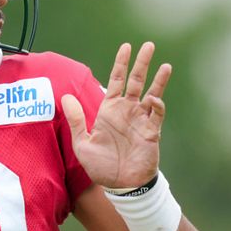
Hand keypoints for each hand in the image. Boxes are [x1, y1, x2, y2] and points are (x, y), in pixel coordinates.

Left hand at [61, 42, 171, 188]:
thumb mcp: (82, 143)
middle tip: (148, 45)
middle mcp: (127, 111)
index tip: (126, 47)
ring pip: (152, 94)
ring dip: (158, 80)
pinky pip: (156, 114)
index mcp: (110, 110)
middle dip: (142, 63)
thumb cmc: (101, 166)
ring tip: (166, 65)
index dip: (121, 63)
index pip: (116, 80)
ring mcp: (141, 120)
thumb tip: (65, 97)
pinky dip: (156, 105)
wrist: (120, 186)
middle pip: (136, 81)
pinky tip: (153, 98)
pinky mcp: (151, 132)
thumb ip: (76, 120)